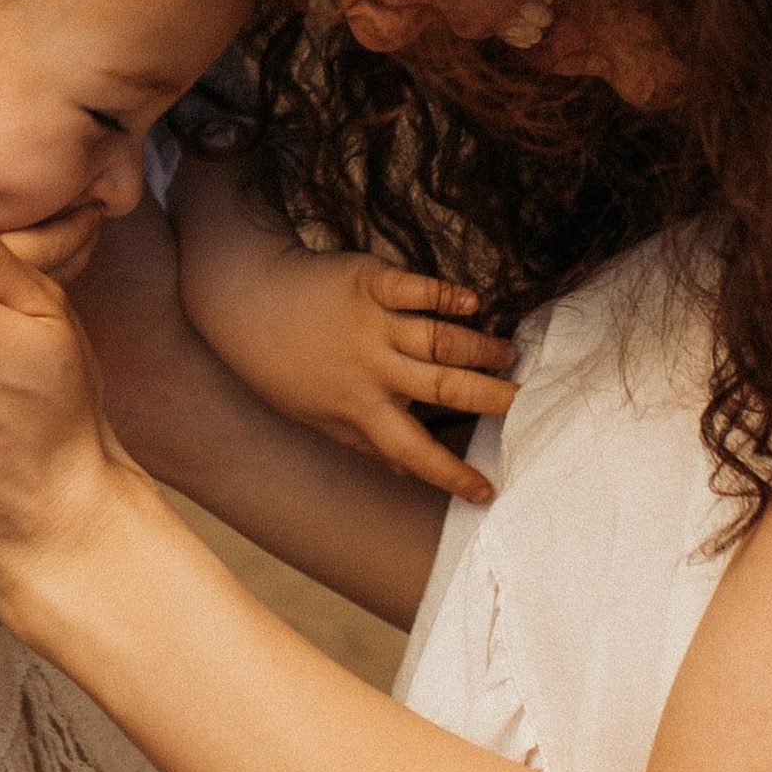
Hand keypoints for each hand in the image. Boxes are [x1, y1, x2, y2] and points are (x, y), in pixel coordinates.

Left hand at [231, 253, 515, 504]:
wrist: (242, 299)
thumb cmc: (279, 366)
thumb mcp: (316, 418)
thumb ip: (364, 444)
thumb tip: (405, 476)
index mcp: (360, 410)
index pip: (414, 452)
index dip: (453, 474)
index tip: (489, 491)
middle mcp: (372, 369)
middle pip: (446, 387)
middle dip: (492, 398)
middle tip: (528, 404)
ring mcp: (373, 323)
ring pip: (441, 339)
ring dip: (482, 347)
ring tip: (511, 354)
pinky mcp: (370, 280)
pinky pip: (417, 288)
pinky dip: (447, 294)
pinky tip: (473, 302)